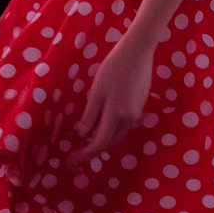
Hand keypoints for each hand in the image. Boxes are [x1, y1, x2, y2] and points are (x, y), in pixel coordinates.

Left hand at [69, 37, 153, 168]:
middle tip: (77, 153)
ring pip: (118, 134)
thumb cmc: (114, 67)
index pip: (100, 143)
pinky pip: (124, 124)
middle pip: (110, 142)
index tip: (72, 161)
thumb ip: (91, 114)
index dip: (86, 154)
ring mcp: (136, 112)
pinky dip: (112, 129)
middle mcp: (129, 119)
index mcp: (116, 115)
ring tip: (88, 139)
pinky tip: (103, 123)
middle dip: (94, 150)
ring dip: (103, 140)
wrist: (138, 51)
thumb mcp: (97, 90)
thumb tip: (83, 134)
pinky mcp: (140, 105)